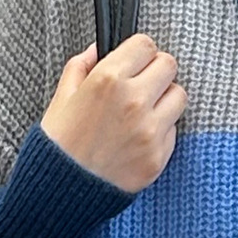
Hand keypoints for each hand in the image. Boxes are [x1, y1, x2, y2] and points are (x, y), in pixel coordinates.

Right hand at [40, 33, 187, 195]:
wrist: (62, 193)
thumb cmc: (58, 145)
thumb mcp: (61, 97)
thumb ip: (80, 67)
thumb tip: (96, 50)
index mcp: (108, 80)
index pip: (146, 45)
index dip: (139, 52)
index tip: (134, 62)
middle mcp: (134, 102)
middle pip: (169, 66)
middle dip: (155, 71)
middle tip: (142, 84)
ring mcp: (150, 131)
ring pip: (179, 97)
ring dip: (164, 99)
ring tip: (144, 111)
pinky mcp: (158, 157)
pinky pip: (173, 131)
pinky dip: (160, 131)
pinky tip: (138, 138)